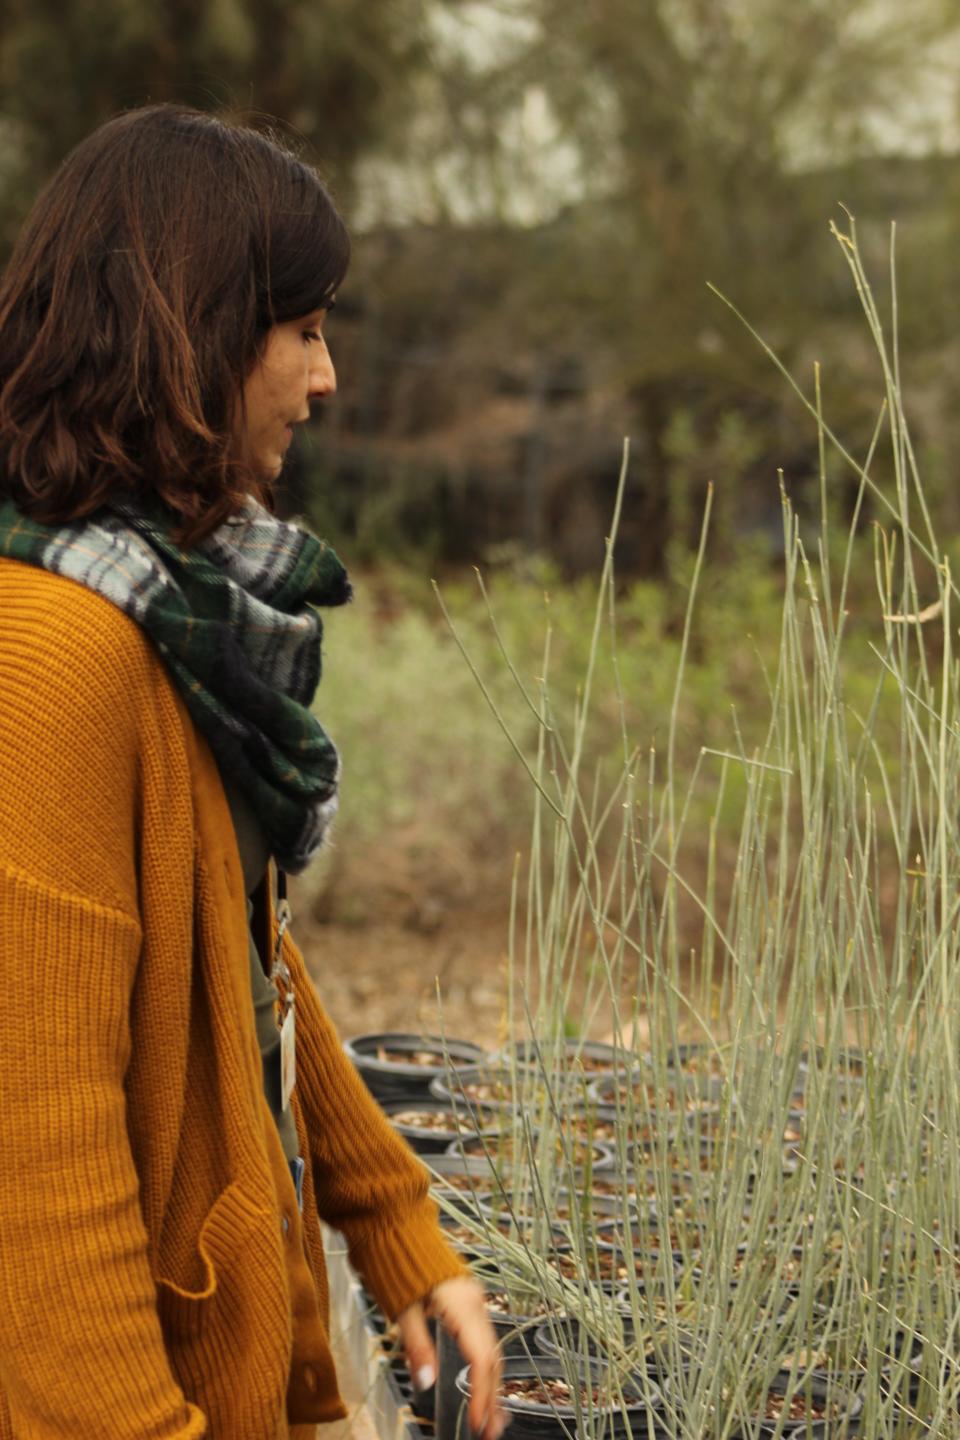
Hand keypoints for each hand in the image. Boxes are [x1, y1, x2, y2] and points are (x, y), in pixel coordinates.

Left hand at [397, 1275, 504, 1439]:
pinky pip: (483, 1337)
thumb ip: (417, 1346)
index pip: (482, 1359)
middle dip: (491, 1396)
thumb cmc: (394, 1262)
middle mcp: (474, 1302)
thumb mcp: (402, 1309)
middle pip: (492, 1356)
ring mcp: (473, 1299)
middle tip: (488, 1432)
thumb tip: (428, 1382)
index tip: (477, 1425)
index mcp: (463, 1305)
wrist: (394, 1225)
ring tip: (490, 1417)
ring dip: (490, 1384)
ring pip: (490, 1348)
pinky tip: (483, 1382)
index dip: (482, 1395)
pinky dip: (484, 1364)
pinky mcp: (466, 1300)